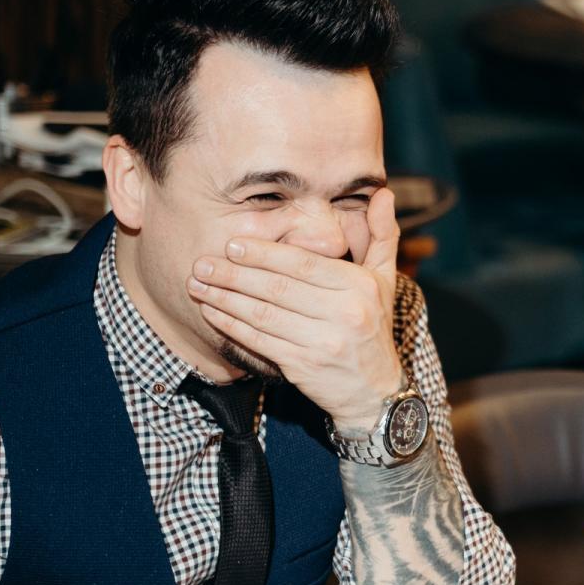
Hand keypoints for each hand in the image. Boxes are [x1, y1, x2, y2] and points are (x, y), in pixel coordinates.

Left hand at [189, 188, 404, 430]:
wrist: (375, 391)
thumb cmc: (373, 328)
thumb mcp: (385, 280)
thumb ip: (382, 235)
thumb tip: (383, 193)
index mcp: (359, 286)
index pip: (303, 264)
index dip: (264, 254)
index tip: (233, 243)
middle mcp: (344, 313)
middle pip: (278, 288)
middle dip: (235, 274)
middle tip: (203, 263)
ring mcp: (323, 342)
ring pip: (264, 314)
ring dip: (225, 298)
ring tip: (198, 285)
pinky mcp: (304, 366)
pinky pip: (260, 341)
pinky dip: (232, 326)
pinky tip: (213, 313)